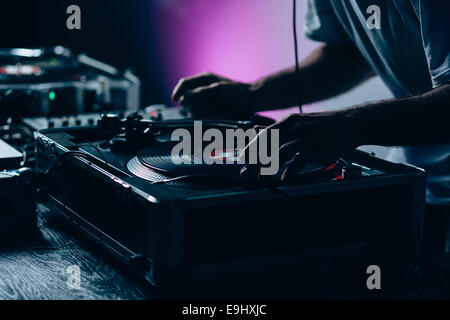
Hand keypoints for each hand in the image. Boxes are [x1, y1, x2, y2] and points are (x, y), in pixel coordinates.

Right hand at [172, 72, 256, 119]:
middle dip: (189, 104)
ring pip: (191, 107)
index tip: (174, 100)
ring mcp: (205, 99)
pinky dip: (202, 116)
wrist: (251, 99)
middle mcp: (202, 88)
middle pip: (186, 97)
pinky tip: (212, 115)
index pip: (184, 84)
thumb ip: (201, 92)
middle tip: (201, 108)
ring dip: (197, 111)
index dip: (177, 91)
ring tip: (212, 111)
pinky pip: (199, 114)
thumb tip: (186, 97)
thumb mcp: (218, 89)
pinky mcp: (209, 109)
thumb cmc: (236, 92)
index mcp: (203, 79)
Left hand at [240, 112, 358, 181]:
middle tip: (244, 174)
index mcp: (288, 122)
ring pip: (278, 151)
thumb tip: (256, 128)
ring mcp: (304, 136)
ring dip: (264, 165)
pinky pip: (299, 159)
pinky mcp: (316, 146)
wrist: (352, 123)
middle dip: (252, 160)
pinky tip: (282, 179)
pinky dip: (290, 170)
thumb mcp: (299, 123)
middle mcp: (293, 127)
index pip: (263, 135)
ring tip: (255, 177)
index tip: (240, 160)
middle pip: (266, 144)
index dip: (250, 148)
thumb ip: (277, 129)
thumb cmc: (325, 126)